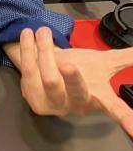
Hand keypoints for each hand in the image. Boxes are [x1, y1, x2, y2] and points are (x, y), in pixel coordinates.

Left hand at [8, 27, 132, 136]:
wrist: (49, 69)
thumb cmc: (81, 68)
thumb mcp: (104, 62)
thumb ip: (126, 58)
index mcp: (99, 98)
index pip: (116, 109)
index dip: (127, 119)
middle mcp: (77, 104)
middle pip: (76, 92)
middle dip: (72, 78)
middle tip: (69, 63)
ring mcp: (55, 105)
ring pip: (48, 78)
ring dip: (44, 50)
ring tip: (43, 31)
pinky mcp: (34, 101)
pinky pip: (29, 71)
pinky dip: (28, 49)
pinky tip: (29, 35)